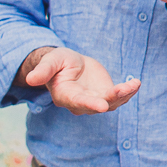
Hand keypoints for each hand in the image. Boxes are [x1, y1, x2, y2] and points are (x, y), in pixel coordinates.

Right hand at [25, 47, 140, 115]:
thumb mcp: (50, 62)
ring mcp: (94, 100)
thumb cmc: (57, 63)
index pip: (78, 102)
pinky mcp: (105, 95)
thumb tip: (30, 79)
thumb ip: (43, 71)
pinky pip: (119, 97)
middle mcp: (80, 102)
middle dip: (111, 99)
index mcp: (65, 95)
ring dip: (124, 95)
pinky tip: (136, 83)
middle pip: (97, 105)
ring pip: (111, 103)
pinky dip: (128, 91)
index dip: (90, 104)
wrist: (69, 64)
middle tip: (123, 90)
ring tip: (134, 84)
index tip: (103, 105)